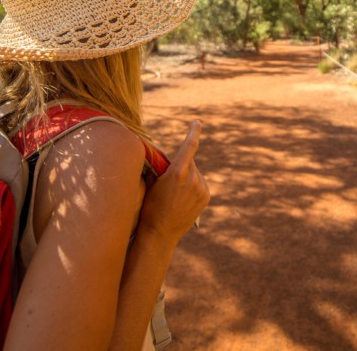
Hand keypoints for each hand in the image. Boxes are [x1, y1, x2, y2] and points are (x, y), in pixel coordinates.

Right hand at [139, 120, 209, 245]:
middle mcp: (193, 179)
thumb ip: (159, 166)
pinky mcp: (206, 196)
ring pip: (194, 173)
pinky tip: (182, 198)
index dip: (194, 132)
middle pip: (188, 162)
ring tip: (174, 194)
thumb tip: (158, 153)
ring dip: (186, 176)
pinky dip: (192, 185)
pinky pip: (199, 183)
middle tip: (168, 181)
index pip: (189, 146)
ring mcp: (201, 188)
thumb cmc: (150, 207)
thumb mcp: (151, 183)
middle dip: (180, 165)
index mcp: (178, 172)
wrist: (160, 234)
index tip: (197, 122)